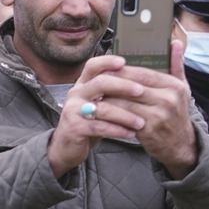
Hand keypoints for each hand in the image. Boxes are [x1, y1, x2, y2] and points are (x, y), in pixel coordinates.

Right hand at [47, 55, 144, 177]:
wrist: (66, 146)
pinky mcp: (74, 128)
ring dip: (125, 115)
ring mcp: (73, 110)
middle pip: (99, 83)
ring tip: (142, 122)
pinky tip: (131, 133)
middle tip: (142, 91)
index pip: (92, 66)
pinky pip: (99, 127)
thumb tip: (140, 79)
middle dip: (123, 85)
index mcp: (83, 85)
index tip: (124, 62)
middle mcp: (76, 94)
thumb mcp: (98, 103)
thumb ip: (112, 92)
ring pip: (102, 108)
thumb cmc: (89, 122)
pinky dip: (117, 130)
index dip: (107, 62)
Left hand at [96, 40, 197, 178]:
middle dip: (109, 83)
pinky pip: (121, 117)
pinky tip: (98, 110)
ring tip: (92, 95)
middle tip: (92, 81)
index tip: (105, 69)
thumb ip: (176, 65)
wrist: (180, 144)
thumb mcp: (181, 89)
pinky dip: (108, 113)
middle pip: (130, 86)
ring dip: (105, 98)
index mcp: (174, 86)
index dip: (121, 70)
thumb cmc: (175, 113)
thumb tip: (175, 42)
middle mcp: (168, 99)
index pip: (142, 72)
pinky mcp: (147, 130)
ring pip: (122, 101)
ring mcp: (158, 115)